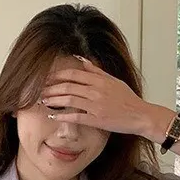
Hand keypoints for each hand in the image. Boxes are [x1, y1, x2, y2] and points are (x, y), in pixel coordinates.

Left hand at [39, 55, 158, 137]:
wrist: (140, 115)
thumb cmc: (127, 99)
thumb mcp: (113, 80)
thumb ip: (96, 70)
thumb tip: (81, 59)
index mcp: (100, 80)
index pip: (73, 74)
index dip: (57, 75)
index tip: (47, 78)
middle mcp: (96, 91)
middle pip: (68, 86)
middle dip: (51, 88)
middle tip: (40, 90)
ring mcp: (96, 106)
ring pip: (69, 100)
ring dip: (53, 100)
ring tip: (43, 101)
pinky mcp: (97, 120)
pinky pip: (76, 116)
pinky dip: (63, 115)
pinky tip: (53, 116)